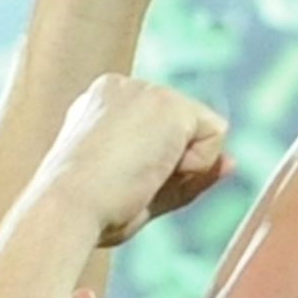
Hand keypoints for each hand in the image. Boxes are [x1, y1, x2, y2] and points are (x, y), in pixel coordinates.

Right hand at [39, 74, 231, 246]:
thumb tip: (232, 162)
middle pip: (182, 130)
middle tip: (126, 182)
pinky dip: (195, 164)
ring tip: (138, 176)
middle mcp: (122, 87)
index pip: (157, 132)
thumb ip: (185, 175)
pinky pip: (216, 135)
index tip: (114, 181)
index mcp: (101, 104)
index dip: (154, 168)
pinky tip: (156, 169)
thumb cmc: (91, 210)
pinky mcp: (169, 104)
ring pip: (201, 132)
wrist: (65, 208)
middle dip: (171, 165)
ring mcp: (145, 91)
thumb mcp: (143, 191)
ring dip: (181, 166)